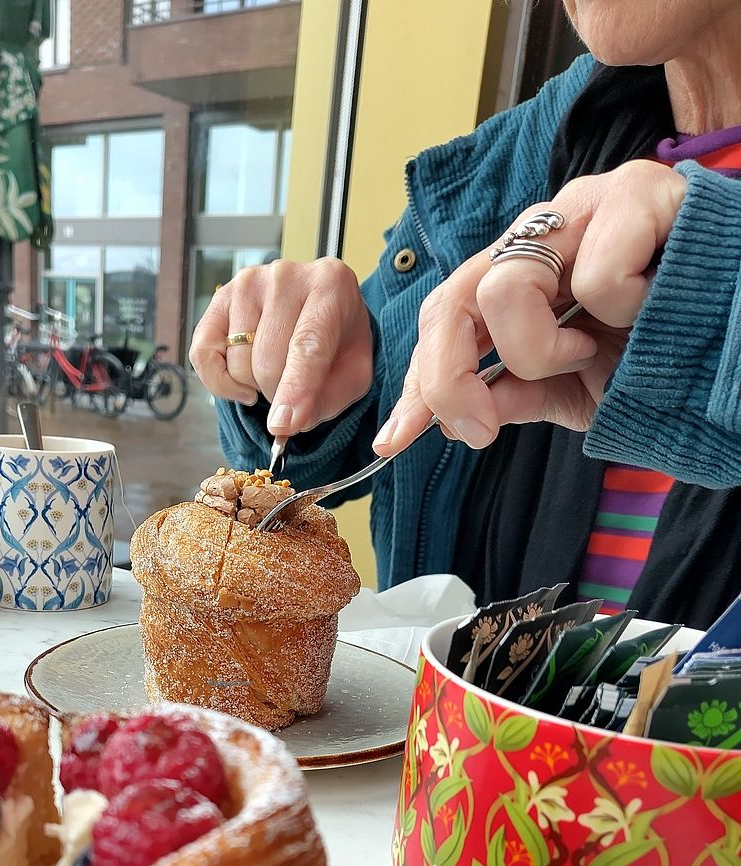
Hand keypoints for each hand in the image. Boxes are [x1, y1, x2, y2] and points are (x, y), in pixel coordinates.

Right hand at [189, 258, 373, 435]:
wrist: (320, 311)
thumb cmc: (337, 343)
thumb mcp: (352, 374)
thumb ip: (327, 400)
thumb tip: (285, 423)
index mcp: (330, 286)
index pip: (306, 345)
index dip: (295, 390)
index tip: (283, 425)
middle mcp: (286, 277)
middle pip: (267, 361)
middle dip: (278, 393)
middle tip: (291, 388)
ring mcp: (247, 283)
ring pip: (238, 363)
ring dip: (254, 384)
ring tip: (273, 370)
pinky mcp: (219, 298)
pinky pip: (203, 354)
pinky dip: (220, 381)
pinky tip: (242, 380)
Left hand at [372, 161, 687, 454]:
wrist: (737, 342)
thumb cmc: (662, 351)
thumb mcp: (576, 390)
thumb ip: (513, 395)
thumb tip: (450, 419)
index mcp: (520, 273)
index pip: (444, 316)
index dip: (416, 380)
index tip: (393, 440)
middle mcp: (541, 233)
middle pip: (452, 298)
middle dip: (448, 377)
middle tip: (478, 428)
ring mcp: (585, 206)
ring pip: (507, 287)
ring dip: (543, 349)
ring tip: (594, 349)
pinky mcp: (640, 192)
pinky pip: (598, 276)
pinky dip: (624, 310)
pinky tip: (651, 304)